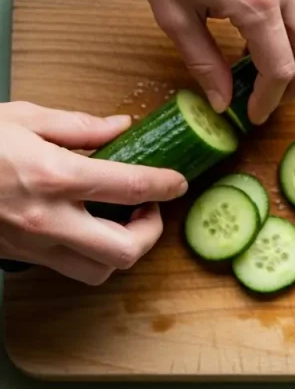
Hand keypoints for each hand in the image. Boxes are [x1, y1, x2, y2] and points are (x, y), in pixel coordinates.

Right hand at [0, 102, 186, 283]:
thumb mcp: (23, 117)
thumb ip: (78, 126)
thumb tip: (120, 127)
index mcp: (54, 176)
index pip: (131, 188)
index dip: (166, 186)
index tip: (177, 182)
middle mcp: (49, 220)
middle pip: (126, 252)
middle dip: (151, 234)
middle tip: (150, 210)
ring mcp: (34, 245)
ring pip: (101, 272)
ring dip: (122, 252)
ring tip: (123, 223)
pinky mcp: (21, 258)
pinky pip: (71, 270)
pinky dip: (92, 256)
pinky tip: (90, 230)